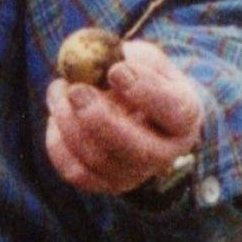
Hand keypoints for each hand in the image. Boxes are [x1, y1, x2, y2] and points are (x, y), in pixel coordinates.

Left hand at [44, 38, 205, 197]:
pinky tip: (56, 115)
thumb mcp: (146, 59)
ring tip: (59, 89)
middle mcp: (166, 153)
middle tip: (77, 90)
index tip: (116, 70)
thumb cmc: (144, 78)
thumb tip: (108, 63)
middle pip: (138, 149)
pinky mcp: (106, 183)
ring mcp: (136, 173)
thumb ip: (131, 58)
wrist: (136, 110)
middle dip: (101, 119)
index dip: (145, 92)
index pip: (175, 111)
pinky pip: (76, 172)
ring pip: (100, 159)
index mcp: (184, 117)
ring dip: (70, 123)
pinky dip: (58, 144)